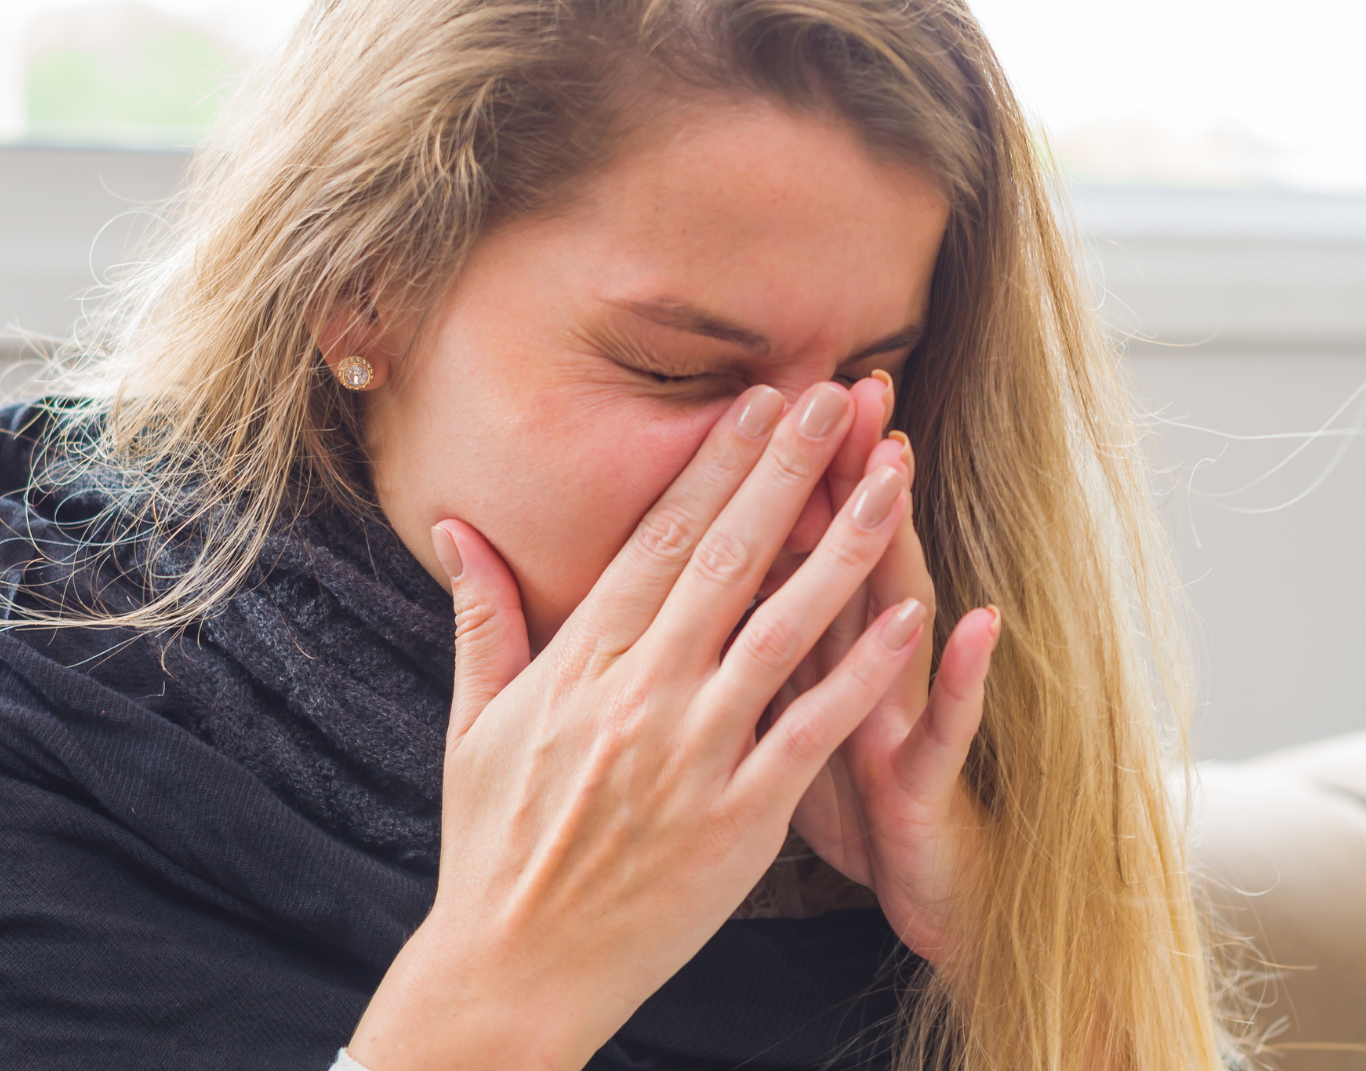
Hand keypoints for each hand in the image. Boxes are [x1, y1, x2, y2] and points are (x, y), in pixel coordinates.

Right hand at [349, 382, 922, 1070]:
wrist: (513, 969)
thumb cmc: (493, 842)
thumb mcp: (472, 723)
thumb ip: (480, 617)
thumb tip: (456, 528)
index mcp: (580, 664)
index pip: (658, 540)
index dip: (716, 464)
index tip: (761, 402)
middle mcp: (639, 695)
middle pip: (726, 560)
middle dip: (787, 470)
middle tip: (837, 396)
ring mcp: (692, 755)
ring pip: (781, 628)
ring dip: (843, 546)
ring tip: (892, 477)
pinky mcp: (739, 820)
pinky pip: (812, 731)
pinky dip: (861, 672)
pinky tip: (910, 616)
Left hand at [779, 374, 1000, 968]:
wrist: (919, 894)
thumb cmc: (843, 805)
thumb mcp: (781, 723)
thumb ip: (749, 648)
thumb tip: (694, 587)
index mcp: (798, 655)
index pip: (781, 552)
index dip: (771, 480)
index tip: (757, 391)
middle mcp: (855, 668)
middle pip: (841, 559)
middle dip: (836, 473)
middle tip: (840, 385)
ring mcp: (897, 718)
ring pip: (897, 620)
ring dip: (896, 544)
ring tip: (895, 467)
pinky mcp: (927, 782)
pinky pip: (946, 727)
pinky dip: (961, 678)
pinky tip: (977, 624)